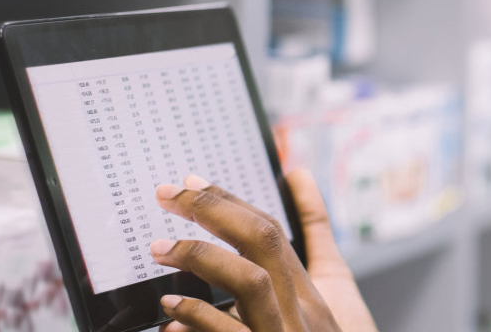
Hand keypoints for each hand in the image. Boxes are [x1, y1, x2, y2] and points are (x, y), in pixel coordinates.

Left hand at [149, 172, 377, 331]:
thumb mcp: (330, 289)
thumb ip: (314, 232)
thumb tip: (299, 174)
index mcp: (310, 294)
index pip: (270, 231)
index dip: (228, 201)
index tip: (189, 184)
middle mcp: (301, 314)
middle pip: (263, 243)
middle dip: (213, 211)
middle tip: (168, 195)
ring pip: (252, 283)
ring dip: (202, 259)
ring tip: (160, 250)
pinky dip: (199, 322)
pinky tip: (170, 315)